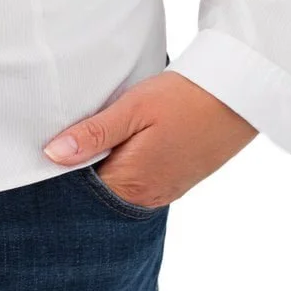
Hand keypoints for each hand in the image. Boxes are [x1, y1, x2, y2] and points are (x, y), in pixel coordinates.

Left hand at [42, 71, 255, 208]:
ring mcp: (166, 191)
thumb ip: (93, 134)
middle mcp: (148, 197)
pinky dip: (129, 167)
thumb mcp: (134, 107)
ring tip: (102, 138)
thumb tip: (52, 155)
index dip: (63, 172)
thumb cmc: (186, 97)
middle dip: (83, 173)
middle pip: (100, 194)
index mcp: (132, 183)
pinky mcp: (178, 181)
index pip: (80, 192)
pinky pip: (141, 183)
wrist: (241, 93)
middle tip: (71, 139)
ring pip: (121, 188)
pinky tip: (128, 144)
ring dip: (108, 168)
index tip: (49, 150)